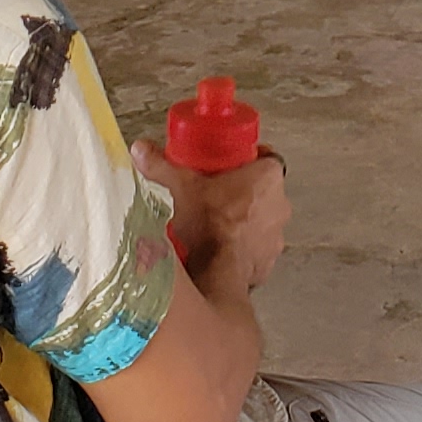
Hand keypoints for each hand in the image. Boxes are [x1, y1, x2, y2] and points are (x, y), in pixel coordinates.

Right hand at [137, 142, 290, 290]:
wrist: (215, 273)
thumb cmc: (209, 226)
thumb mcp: (181, 187)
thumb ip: (162, 165)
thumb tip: (141, 149)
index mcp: (268, 178)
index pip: (267, 158)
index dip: (250, 160)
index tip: (231, 163)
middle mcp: (280, 205)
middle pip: (264, 190)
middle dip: (245, 191)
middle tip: (218, 192)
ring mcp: (277, 235)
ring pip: (263, 220)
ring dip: (246, 221)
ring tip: (217, 222)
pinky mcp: (269, 260)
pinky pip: (258, 248)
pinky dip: (244, 248)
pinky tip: (223, 247)